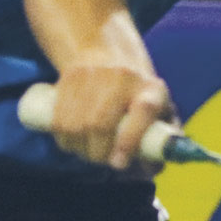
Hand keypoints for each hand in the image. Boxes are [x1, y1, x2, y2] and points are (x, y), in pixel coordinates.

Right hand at [45, 59, 175, 169]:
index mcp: (151, 89)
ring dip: (80, 148)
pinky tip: (73, 141)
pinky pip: (59, 120)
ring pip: (76, 126)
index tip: (120, 163)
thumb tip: (152, 168)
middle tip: (102, 159)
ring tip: (88, 150)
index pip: (144, 111)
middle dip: (98, 153)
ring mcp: (94, 76)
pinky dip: (64, 139)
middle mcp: (124, 78)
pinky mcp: (69, 78)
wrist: (107, 51)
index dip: (131, 140)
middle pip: (101, 124)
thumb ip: (161, 140)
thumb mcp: (160, 110)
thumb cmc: (138, 93)